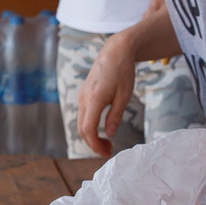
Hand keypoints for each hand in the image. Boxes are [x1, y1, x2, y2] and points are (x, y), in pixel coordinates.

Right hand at [74, 37, 137, 157]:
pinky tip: (101, 129)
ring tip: (107, 143)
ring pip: (81, 123)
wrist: (114, 51)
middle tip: (109, 151)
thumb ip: (115, 116)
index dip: (95, 145)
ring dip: (91, 136)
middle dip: (93, 144)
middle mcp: (83, 98)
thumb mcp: (124, 96)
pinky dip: (90, 126)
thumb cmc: (122, 72)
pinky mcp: (83, 94)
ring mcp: (81, 96)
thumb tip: (109, 134)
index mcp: (94, 99)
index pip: (88, 129)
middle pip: (82, 129)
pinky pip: (83, 115)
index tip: (106, 153)